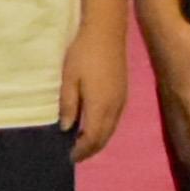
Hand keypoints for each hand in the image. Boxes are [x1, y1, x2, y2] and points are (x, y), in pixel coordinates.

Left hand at [61, 9, 132, 163]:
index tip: (70, 157)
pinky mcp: (123, 94)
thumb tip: (66, 128)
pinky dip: (105, 130)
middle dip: (91, 149)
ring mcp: (121, 101)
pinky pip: (115, 120)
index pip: (93, 138)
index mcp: (100, 106)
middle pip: (104, 138)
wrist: (106, 33)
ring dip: (98, 140)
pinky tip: (95, 126)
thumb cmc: (83, 54)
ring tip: (83, 144)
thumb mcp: (69, 78)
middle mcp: (115, 108)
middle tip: (76, 155)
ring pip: (111, 130)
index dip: (82, 150)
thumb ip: (68, 104)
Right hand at [148, 9, 189, 173]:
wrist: (157, 25)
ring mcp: (166, 94)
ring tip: (185, 163)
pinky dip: (172, 131)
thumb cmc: (185, 41)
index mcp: (186, 94)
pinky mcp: (163, 87)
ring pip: (173, 127)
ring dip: (180, 146)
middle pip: (182, 132)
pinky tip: (174, 133)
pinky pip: (168, 117)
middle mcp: (174, 99)